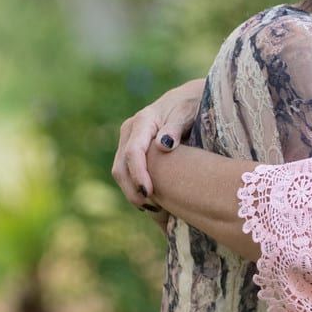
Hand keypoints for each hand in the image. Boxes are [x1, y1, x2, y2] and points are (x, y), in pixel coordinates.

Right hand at [111, 78, 205, 206]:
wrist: (185, 100)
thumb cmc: (190, 106)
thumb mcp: (187, 112)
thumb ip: (176, 126)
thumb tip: (163, 144)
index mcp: (142, 121)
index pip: (133, 152)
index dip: (139, 175)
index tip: (149, 193)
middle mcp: (130, 131)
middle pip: (121, 167)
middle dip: (133, 191)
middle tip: (154, 210)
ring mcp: (128, 141)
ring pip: (120, 173)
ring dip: (133, 193)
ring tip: (156, 210)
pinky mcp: (131, 151)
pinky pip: (127, 174)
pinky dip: (136, 189)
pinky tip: (155, 203)